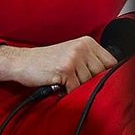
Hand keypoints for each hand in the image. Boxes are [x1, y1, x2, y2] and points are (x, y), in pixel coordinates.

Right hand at [0, 36, 118, 92]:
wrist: (23, 62)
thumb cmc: (48, 62)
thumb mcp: (73, 55)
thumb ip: (91, 62)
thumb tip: (111, 77)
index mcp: (88, 42)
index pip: (111, 63)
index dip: (105, 75)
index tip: (95, 80)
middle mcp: (82, 47)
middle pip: (101, 74)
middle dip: (89, 83)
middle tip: (73, 81)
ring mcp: (74, 57)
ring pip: (88, 83)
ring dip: (76, 88)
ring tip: (65, 82)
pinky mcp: (64, 69)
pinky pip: (75, 89)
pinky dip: (67, 92)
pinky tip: (59, 86)